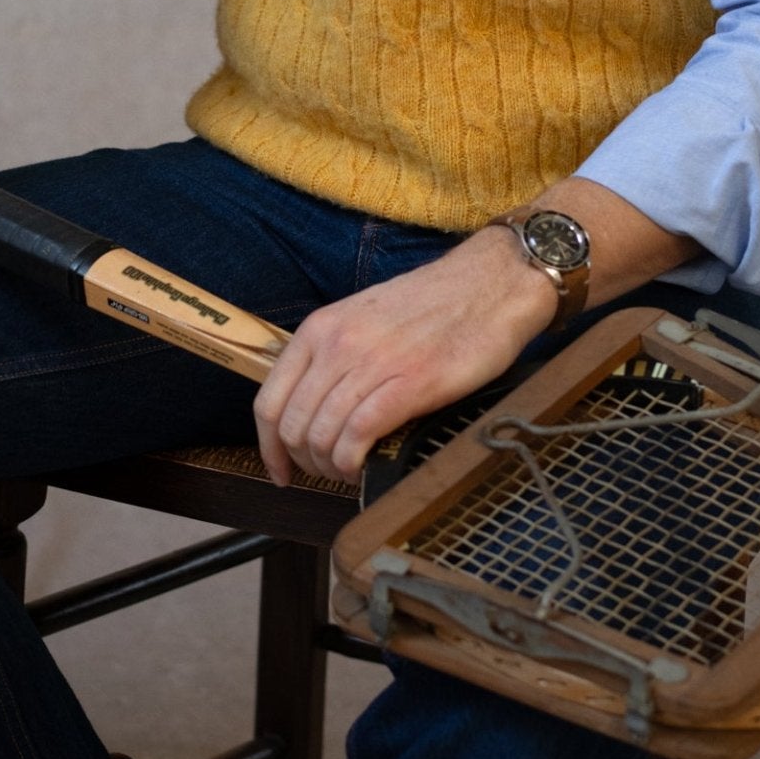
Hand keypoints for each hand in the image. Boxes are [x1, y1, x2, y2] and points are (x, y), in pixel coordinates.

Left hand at [252, 227, 555, 484]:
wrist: (490, 285)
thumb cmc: (433, 305)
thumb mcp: (364, 318)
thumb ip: (334, 355)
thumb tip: (314, 408)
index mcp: (322, 327)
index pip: (269, 400)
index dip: (269, 446)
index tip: (280, 470)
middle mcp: (338, 343)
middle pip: (293, 426)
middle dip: (304, 463)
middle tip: (326, 474)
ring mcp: (372, 362)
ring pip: (321, 435)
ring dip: (329, 467)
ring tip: (348, 471)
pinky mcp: (410, 383)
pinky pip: (358, 435)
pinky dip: (352, 462)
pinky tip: (362, 467)